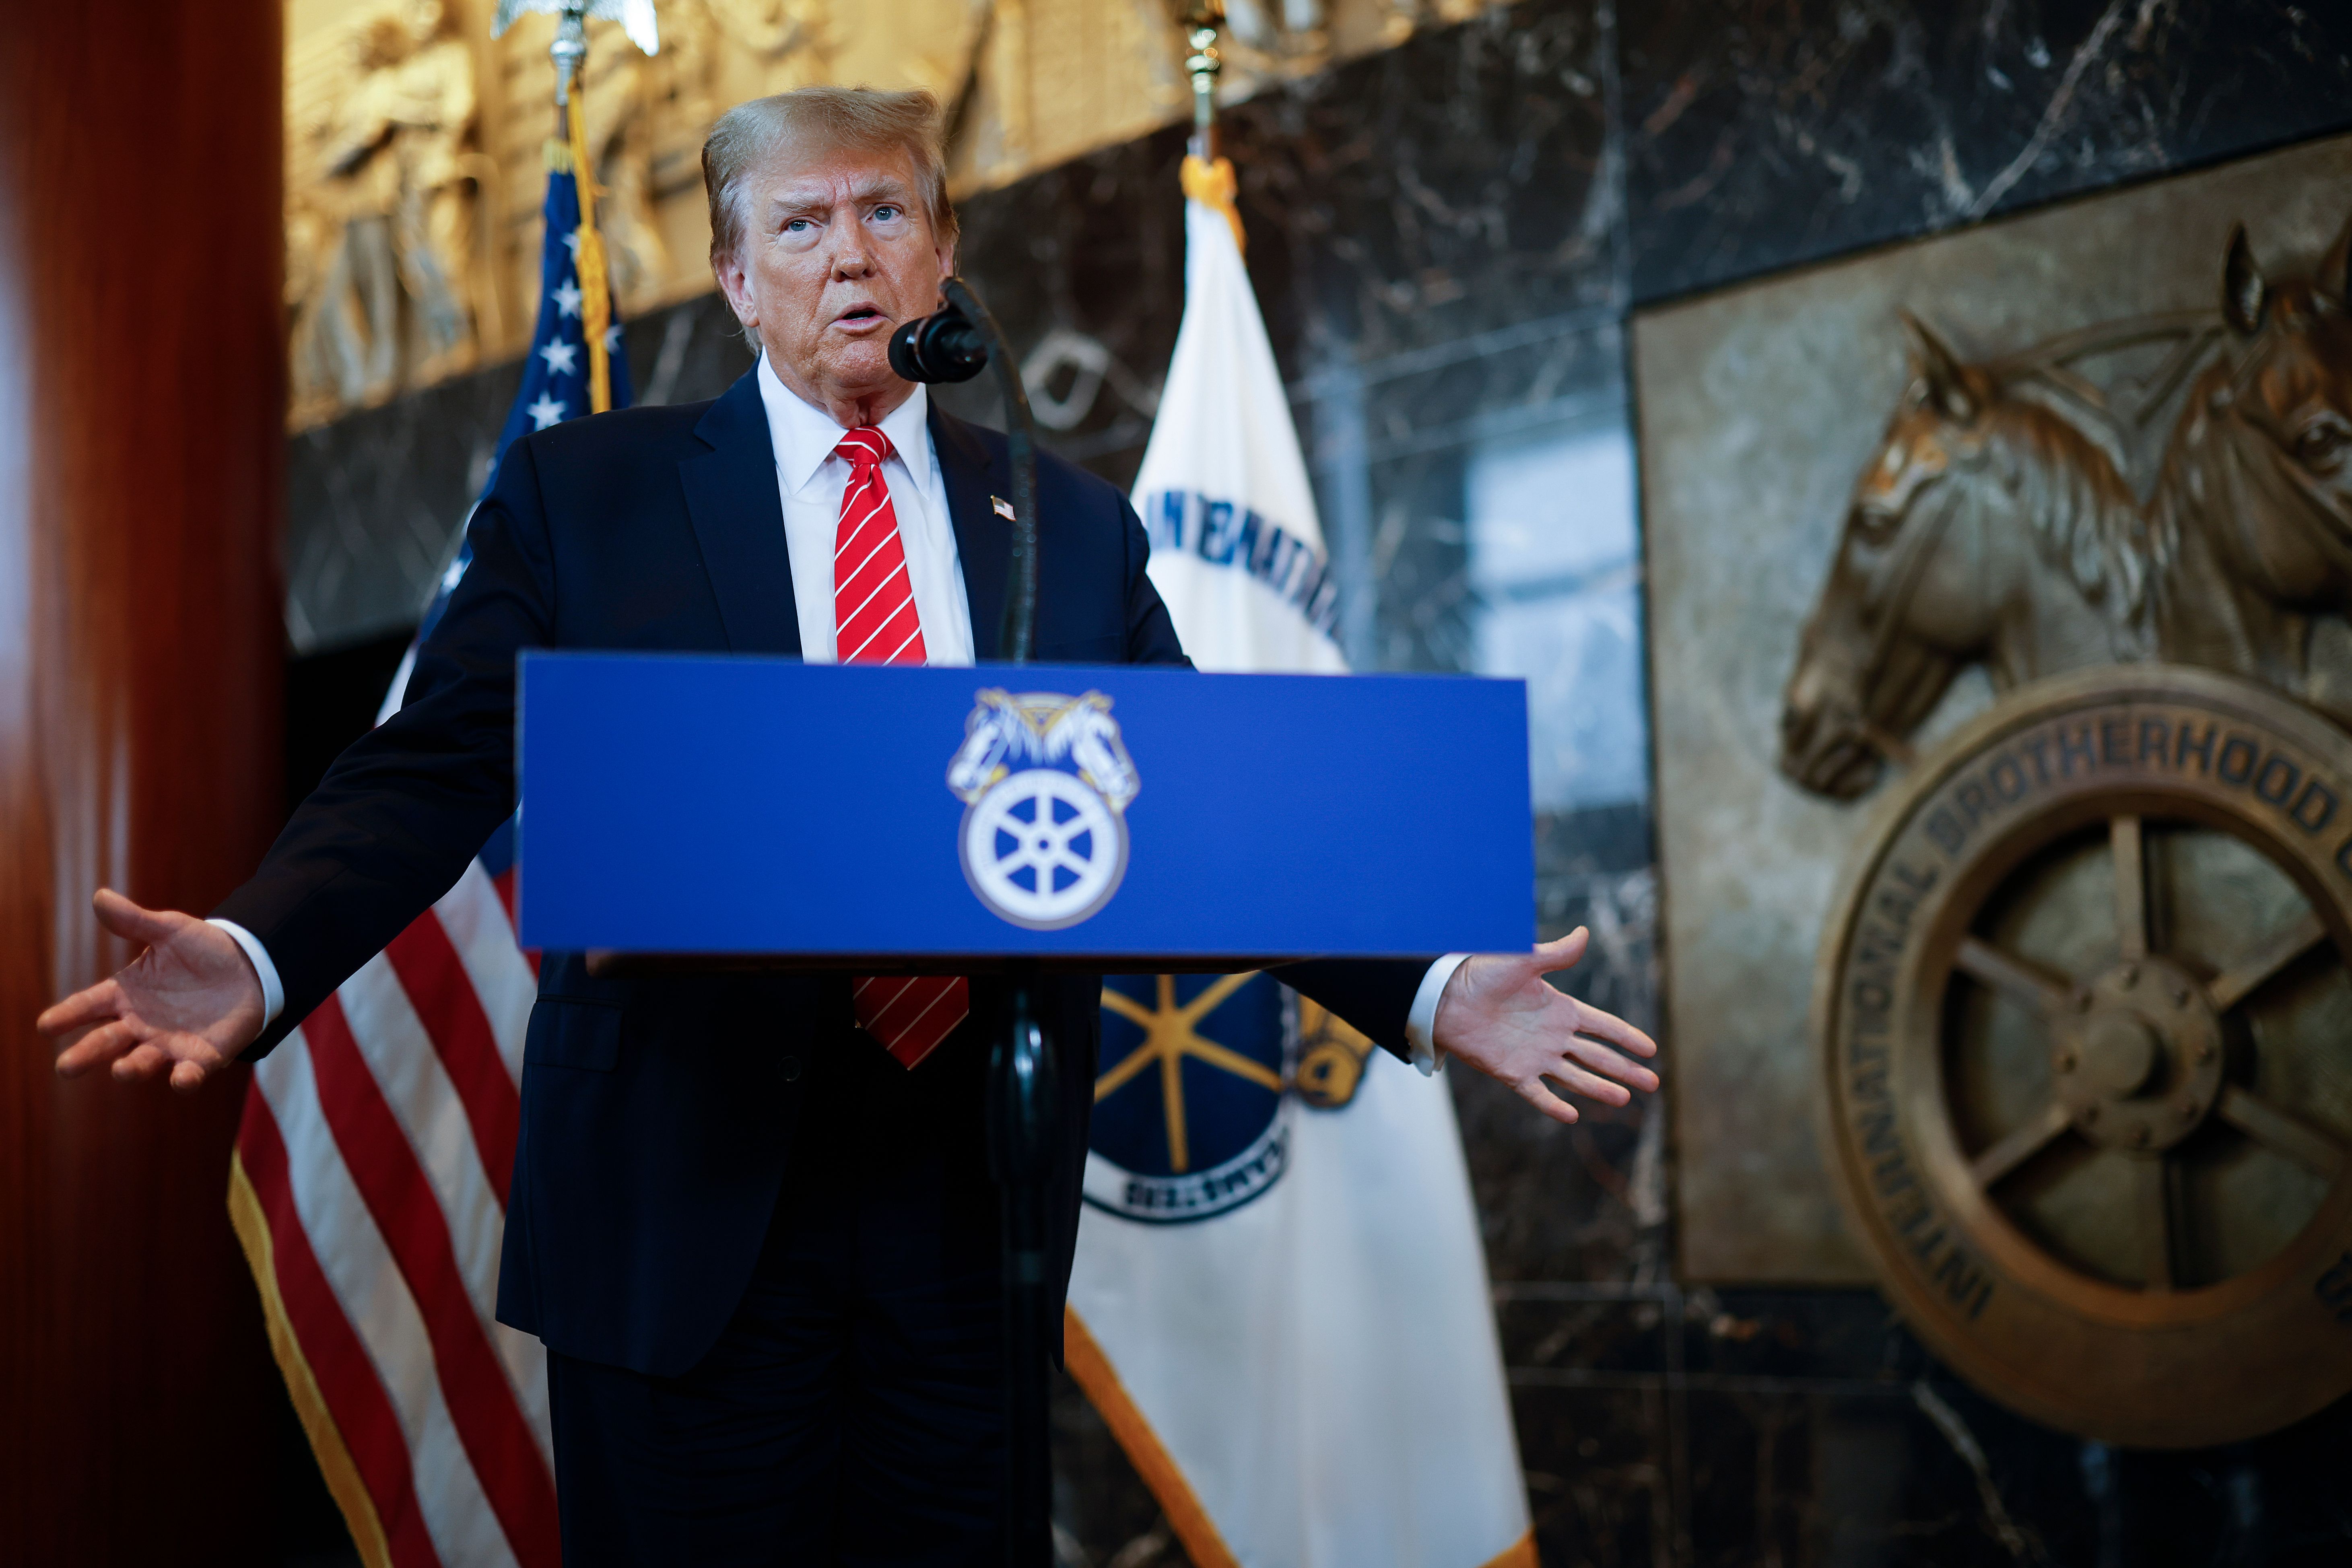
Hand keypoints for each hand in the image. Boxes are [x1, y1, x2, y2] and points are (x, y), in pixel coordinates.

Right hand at [36, 890, 266, 1092]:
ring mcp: (170, 1042)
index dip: (67, 1015)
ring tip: (121, 1070)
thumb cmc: (202, 949)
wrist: (251, 965)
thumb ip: (135, 921)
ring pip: (142, 1061)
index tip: (46, 1025)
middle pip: (106, 1042)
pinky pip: (190, 1072)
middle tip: (66, 1067)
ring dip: (131, 1068)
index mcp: (126, 994)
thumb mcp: (170, 930)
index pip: (88, 1005)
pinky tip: (181, 1079)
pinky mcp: (203, 1055)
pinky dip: (184, 1079)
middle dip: (86, 1054)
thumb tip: (101, 897)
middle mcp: (140, 1024)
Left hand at [1432, 927, 1658, 1124]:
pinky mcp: (1512, 1073)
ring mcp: (1535, 1056)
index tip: (1651, 1049)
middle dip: (1625, 1069)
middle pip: (1597, 1056)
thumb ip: (1556, 953)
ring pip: (1575, 1077)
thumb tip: (1583, 933)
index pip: (1603, 1026)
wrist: (1446, 995)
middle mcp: (1553, 1036)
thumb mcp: (1524, 960)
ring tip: (1624, 1099)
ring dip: (1599, 1088)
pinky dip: (1553, 1106)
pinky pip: (1537, 1093)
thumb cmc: (1482, 972)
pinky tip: (1572, 1117)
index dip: (1627, 1037)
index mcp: (1560, 1009)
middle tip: (1653, 1083)